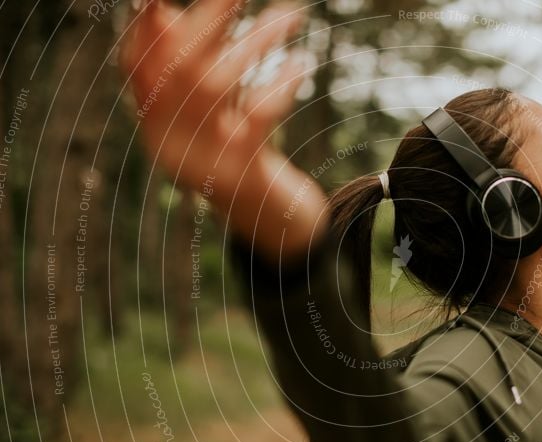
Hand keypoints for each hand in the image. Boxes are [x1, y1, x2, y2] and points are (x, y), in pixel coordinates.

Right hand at [120, 0, 326, 258]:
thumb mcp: (213, 112)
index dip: (142, 29)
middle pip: (177, 71)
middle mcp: (168, 144)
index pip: (136, 68)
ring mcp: (202, 162)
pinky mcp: (239, 174)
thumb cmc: (240, 151)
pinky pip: (256, 118)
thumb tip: (163, 12)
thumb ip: (191, 69)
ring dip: (253, 43)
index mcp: (156, 126)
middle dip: (206, 22)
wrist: (268, 218)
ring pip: (215, 87)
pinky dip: (280, 85)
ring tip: (291, 15)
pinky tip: (302, 63)